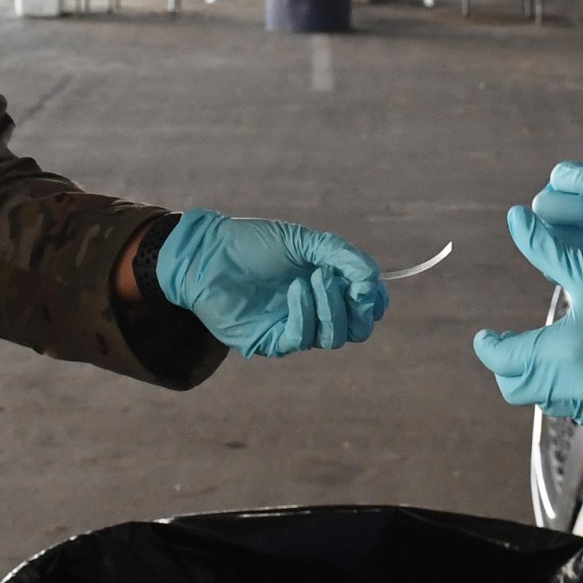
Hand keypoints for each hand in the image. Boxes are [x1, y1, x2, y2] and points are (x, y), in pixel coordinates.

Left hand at [155, 210, 388, 356]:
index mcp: (328, 286)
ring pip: (333, 337)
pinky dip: (304, 313)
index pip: (368, 307)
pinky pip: (301, 339)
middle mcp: (316, 311)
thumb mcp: (305, 241)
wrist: (208, 254)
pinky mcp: (272, 341)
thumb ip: (343, 256)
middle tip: (335, 278)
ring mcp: (295, 328)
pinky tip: (295, 290)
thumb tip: (374, 278)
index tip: (367, 283)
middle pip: (357, 329)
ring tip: (310, 277)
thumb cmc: (254, 244)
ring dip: (328, 306)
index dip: (374, 299)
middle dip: (355, 307)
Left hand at [473, 207, 582, 438]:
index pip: (504, 360)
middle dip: (514, 368)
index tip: (487, 337)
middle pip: (521, 389)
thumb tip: (515, 219)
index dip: (490, 347)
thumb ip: (546, 250)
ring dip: (550, 381)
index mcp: (562, 353)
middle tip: (517, 347)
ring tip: (562, 354)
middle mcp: (576, 390)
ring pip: (554, 402)